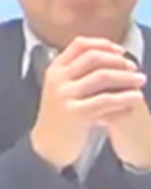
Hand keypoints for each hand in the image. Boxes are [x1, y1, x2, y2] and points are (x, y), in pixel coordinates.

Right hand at [30, 37, 144, 169]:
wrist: (47, 144)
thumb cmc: (60, 115)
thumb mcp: (60, 88)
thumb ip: (75, 72)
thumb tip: (106, 54)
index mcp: (54, 69)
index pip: (79, 45)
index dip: (103, 44)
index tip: (120, 50)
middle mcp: (57, 79)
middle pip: (92, 57)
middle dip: (117, 59)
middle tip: (133, 66)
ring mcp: (65, 95)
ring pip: (102, 76)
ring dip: (126, 76)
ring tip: (141, 80)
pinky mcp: (75, 113)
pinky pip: (106, 100)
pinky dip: (125, 97)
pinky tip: (137, 97)